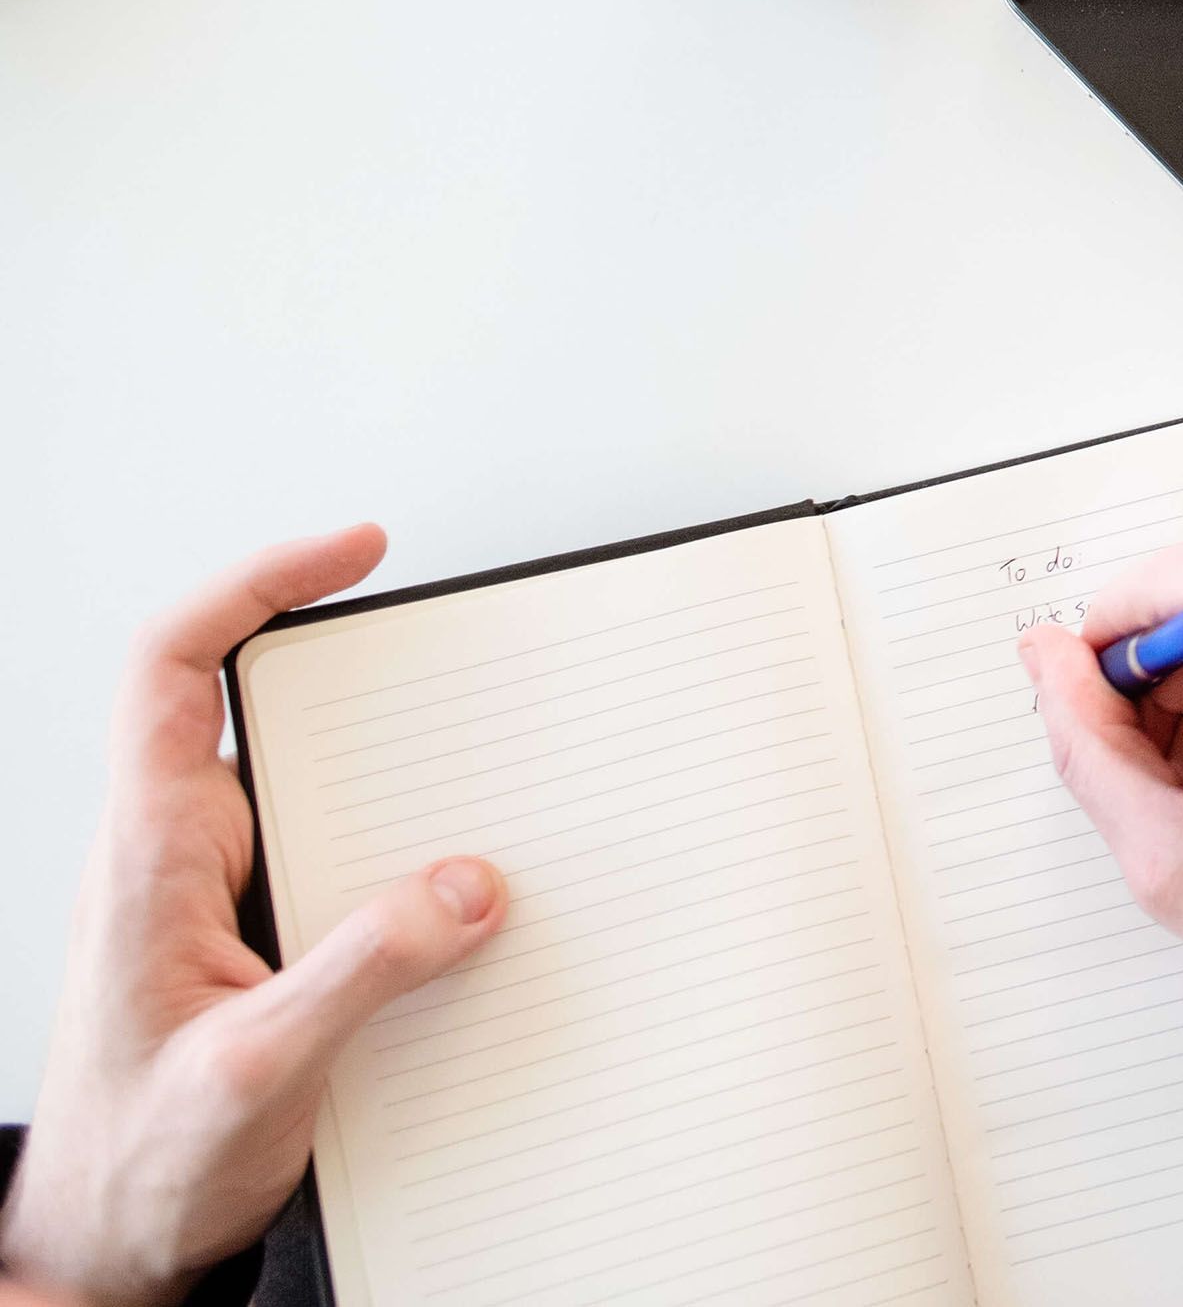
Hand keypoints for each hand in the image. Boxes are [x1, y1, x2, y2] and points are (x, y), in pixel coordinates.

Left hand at [0, 531, 508, 1306]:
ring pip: (298, 776)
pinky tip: (448, 879)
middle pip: (252, 699)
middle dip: (356, 667)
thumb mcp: (255, 1072)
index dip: (258, 584)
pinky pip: (324, 843)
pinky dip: (394, 835)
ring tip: (472, 765)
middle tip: (449, 651)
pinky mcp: (246, 930)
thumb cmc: (138, 1165)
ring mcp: (208, 890)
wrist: (103, 1245)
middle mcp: (172, 854)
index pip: (173, 667)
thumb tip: (464, 884)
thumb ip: (361, 972)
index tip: (354, 551)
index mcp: (149, 856)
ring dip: (384, 766)